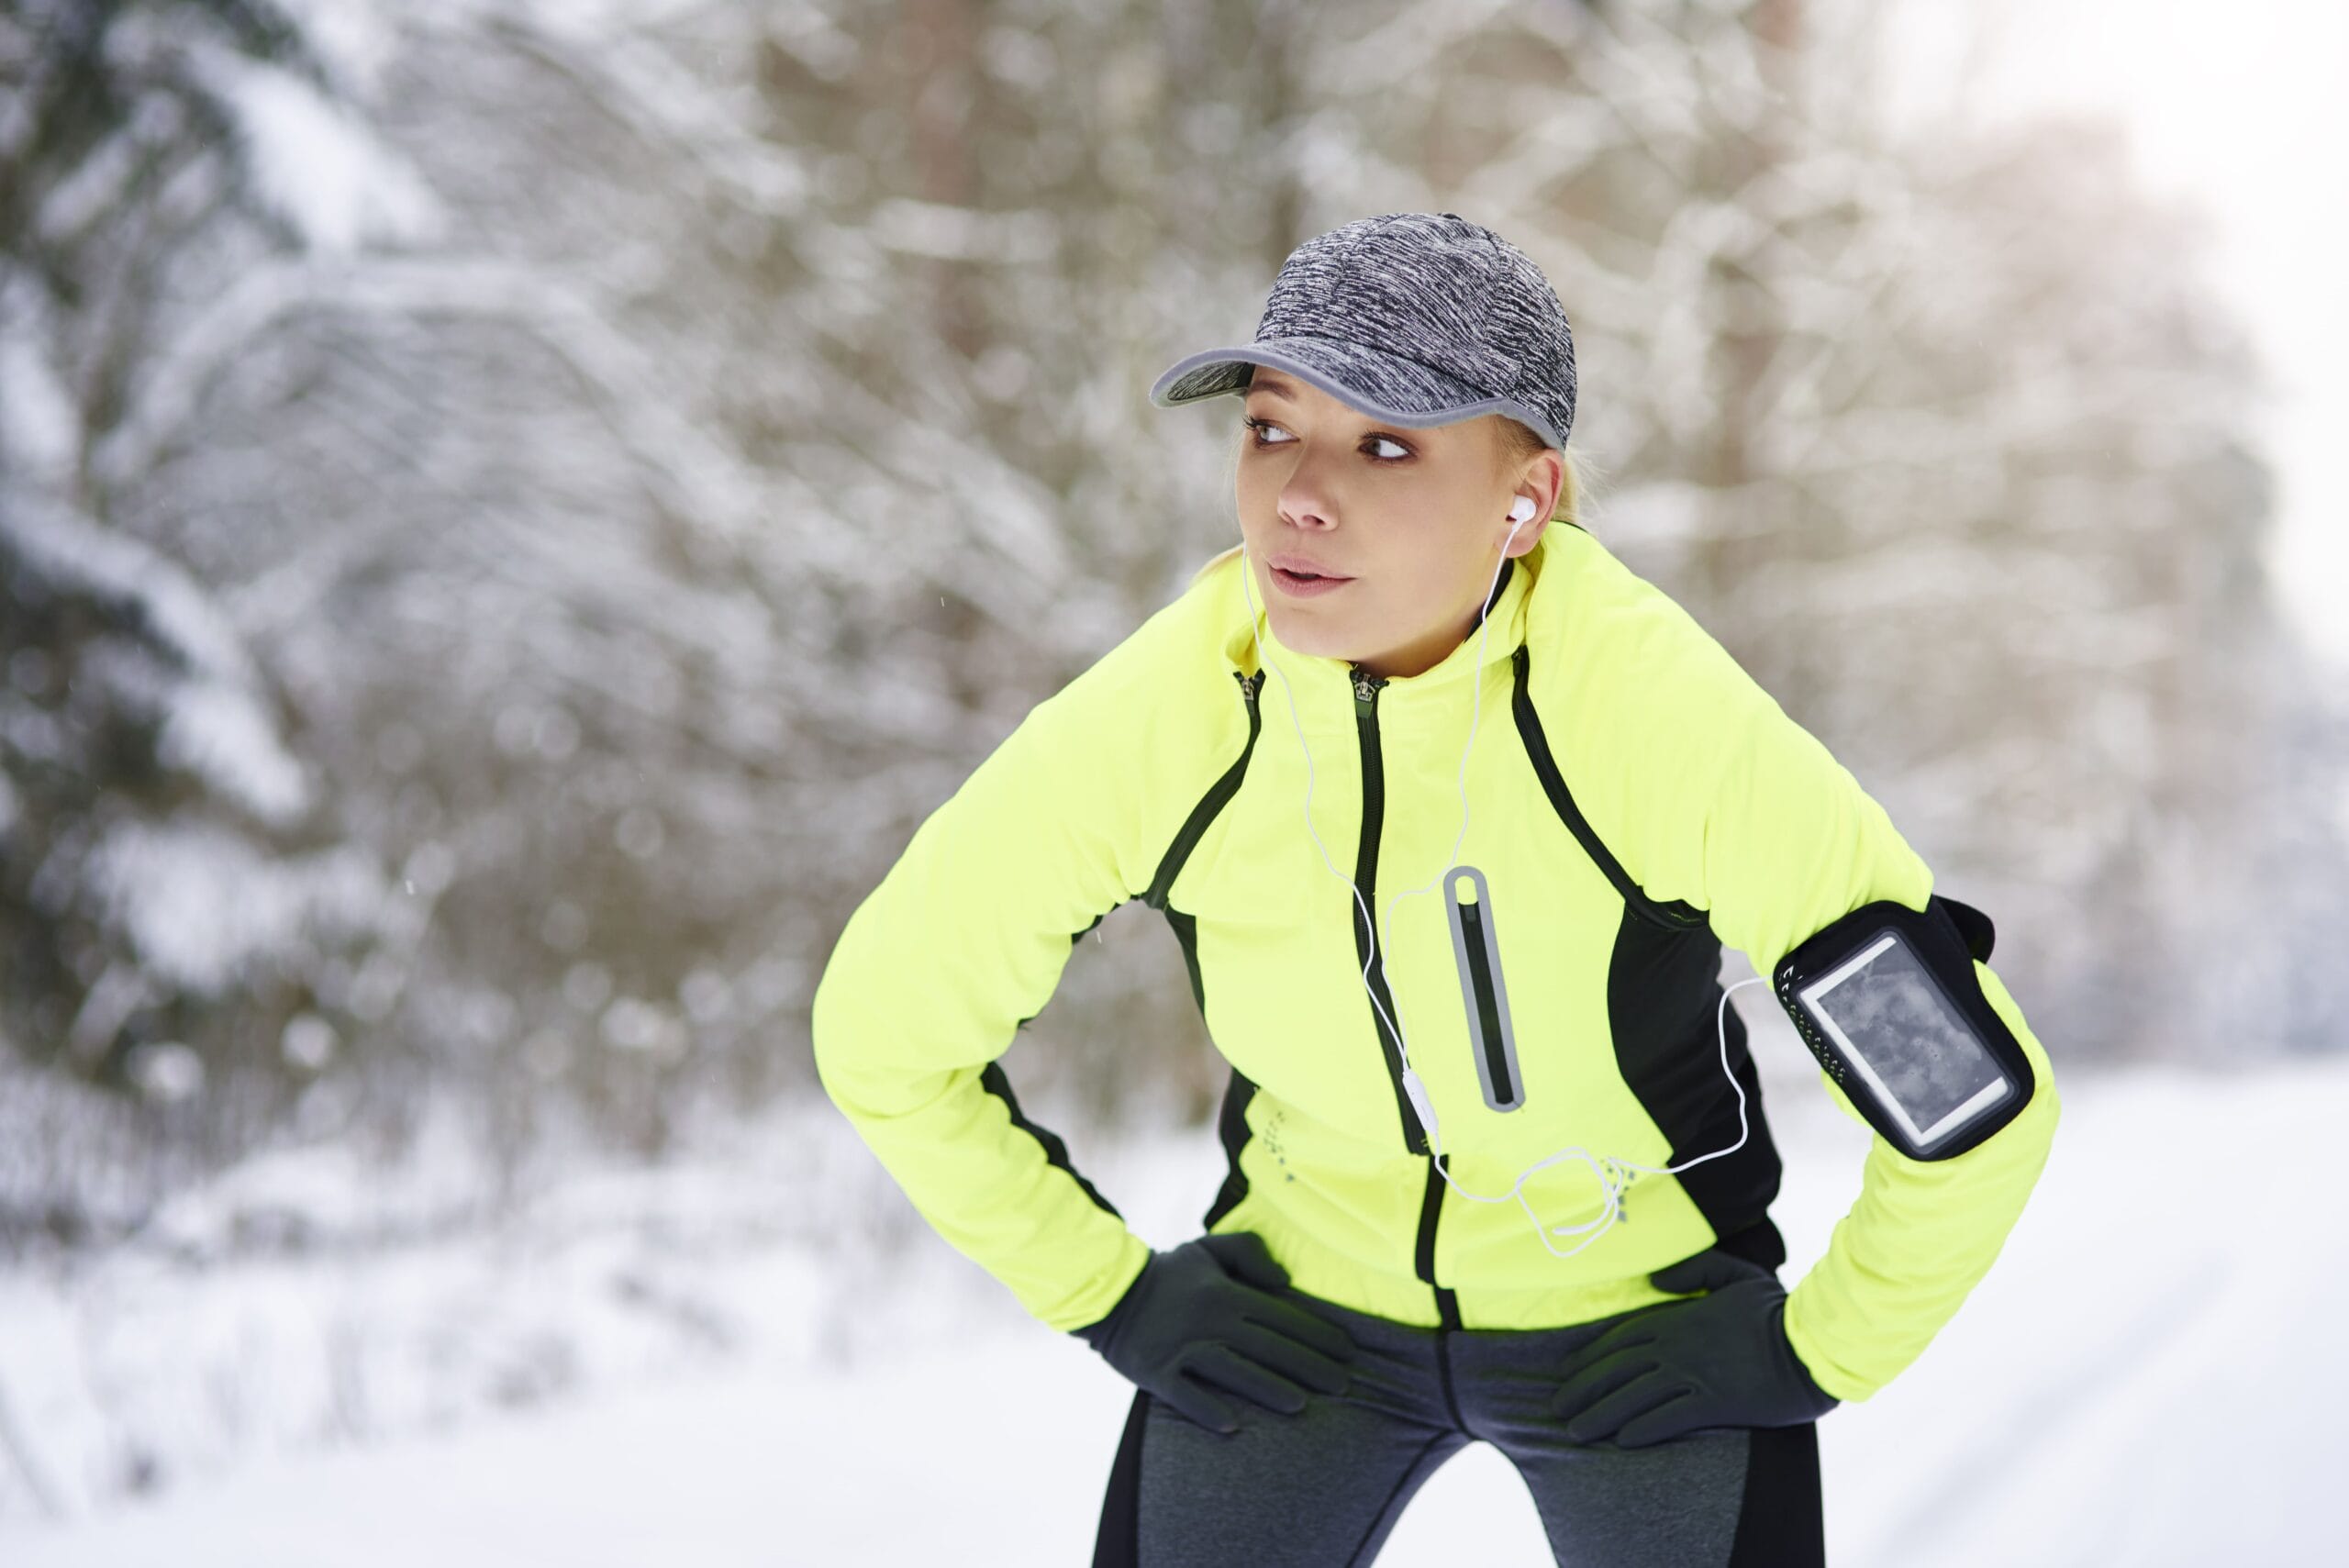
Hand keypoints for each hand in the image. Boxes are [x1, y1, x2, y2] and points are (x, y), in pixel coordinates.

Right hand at [1072, 1231, 1356, 1434]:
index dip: (1317, 1334)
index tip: (1347, 1351)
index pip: (1281, 1316)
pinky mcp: (1156, 1372)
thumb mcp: (1208, 1248)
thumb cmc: (1168, 1273)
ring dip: (1268, 1389)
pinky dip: (1206, 1410)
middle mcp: (1209, 1321)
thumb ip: (1249, 1252)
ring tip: (1300, 1405)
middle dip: (1309, 1366)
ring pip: (1233, 1371)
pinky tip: (1232, 1426)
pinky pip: (1184, 1395)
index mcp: (1225, 1293)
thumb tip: (1285, 1281)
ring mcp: (1181, 1348)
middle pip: (1267, 1347)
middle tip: (1342, 1386)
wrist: (1109, 1291)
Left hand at [1547, 1248, 1838, 1448]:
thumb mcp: (1734, 1275)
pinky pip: (1671, 1417)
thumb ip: (1693, 1270)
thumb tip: (1655, 1277)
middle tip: (1558, 1409)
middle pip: (1617, 1370)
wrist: (1812, 1342)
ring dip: (1602, 1415)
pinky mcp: (1716, 1402)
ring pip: (1635, 1397)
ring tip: (1577, 1432)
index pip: (1621, 1338)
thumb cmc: (1775, 1309)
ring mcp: (1695, 1375)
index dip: (1590, 1356)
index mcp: (1678, 1319)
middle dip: (1583, 1390)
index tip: (1567, 1371)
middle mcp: (1678, 1348)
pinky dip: (1645, 1428)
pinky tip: (1624, 1441)